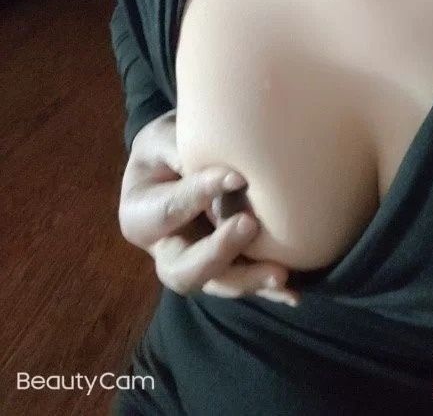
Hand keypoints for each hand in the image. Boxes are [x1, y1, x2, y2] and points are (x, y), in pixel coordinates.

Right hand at [118, 110, 299, 304]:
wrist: (179, 159)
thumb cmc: (168, 146)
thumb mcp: (164, 138)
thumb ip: (182, 150)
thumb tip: (221, 169)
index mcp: (140, 215)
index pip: (168, 210)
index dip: (200, 194)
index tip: (237, 175)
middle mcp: (164, 249)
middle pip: (182, 270)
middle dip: (217, 254)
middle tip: (249, 224)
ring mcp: (195, 263)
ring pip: (218, 284)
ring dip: (249, 280)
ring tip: (281, 273)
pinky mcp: (225, 266)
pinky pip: (245, 284)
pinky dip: (268, 290)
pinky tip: (293, 293)